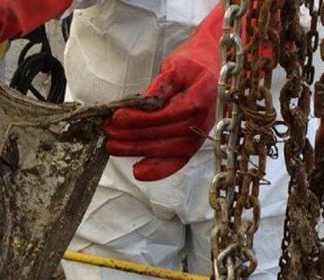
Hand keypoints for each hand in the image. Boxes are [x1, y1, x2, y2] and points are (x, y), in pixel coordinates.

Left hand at [103, 4, 222, 181]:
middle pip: (164, 134)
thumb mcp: (177, 65)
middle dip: (132, 135)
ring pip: (166, 150)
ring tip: (112, 146)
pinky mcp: (194, 144)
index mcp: (200, 98)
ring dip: (137, 150)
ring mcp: (200, 135)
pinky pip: (177, 162)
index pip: (166, 114)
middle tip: (108, 132)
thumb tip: (144, 103)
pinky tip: (138, 171)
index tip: (118, 117)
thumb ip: (161, 85)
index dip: (140, 118)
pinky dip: (158, 169)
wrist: (216, 66)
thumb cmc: (195, 63)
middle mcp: (202, 121)